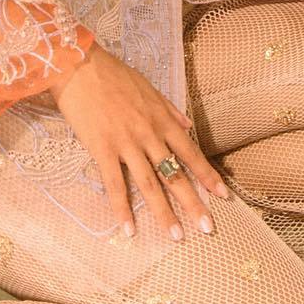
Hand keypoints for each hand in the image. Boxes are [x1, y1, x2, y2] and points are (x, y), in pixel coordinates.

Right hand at [48, 45, 231, 241]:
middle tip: (207, 228)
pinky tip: (129, 229)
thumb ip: (170, 109)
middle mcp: (150, 135)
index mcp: (163, 120)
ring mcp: (126, 144)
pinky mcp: (102, 149)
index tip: (224, 196)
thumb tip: (187, 125)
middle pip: (175, 174)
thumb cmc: (114, 74)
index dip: (208, 176)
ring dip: (164, 212)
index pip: (191, 154)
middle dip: (194, 203)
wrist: (80, 66)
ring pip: (150, 184)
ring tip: (176, 236)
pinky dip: (122, 208)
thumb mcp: (149, 88)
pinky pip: (115, 184)